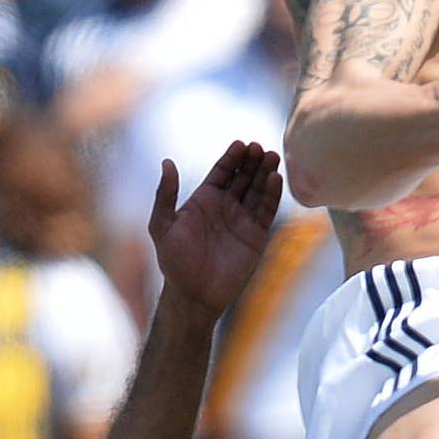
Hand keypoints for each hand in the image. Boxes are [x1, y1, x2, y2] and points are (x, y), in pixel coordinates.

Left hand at [148, 140, 282, 316]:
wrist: (194, 295)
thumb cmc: (174, 263)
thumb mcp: (162, 226)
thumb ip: (165, 194)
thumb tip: (166, 162)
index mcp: (204, 200)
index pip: (222, 171)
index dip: (232, 157)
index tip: (241, 144)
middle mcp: (225, 206)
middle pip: (243, 176)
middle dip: (251, 161)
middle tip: (259, 148)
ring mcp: (241, 219)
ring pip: (257, 189)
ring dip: (265, 173)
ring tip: (271, 157)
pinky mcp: (255, 235)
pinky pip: (266, 210)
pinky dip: (272, 194)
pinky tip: (275, 179)